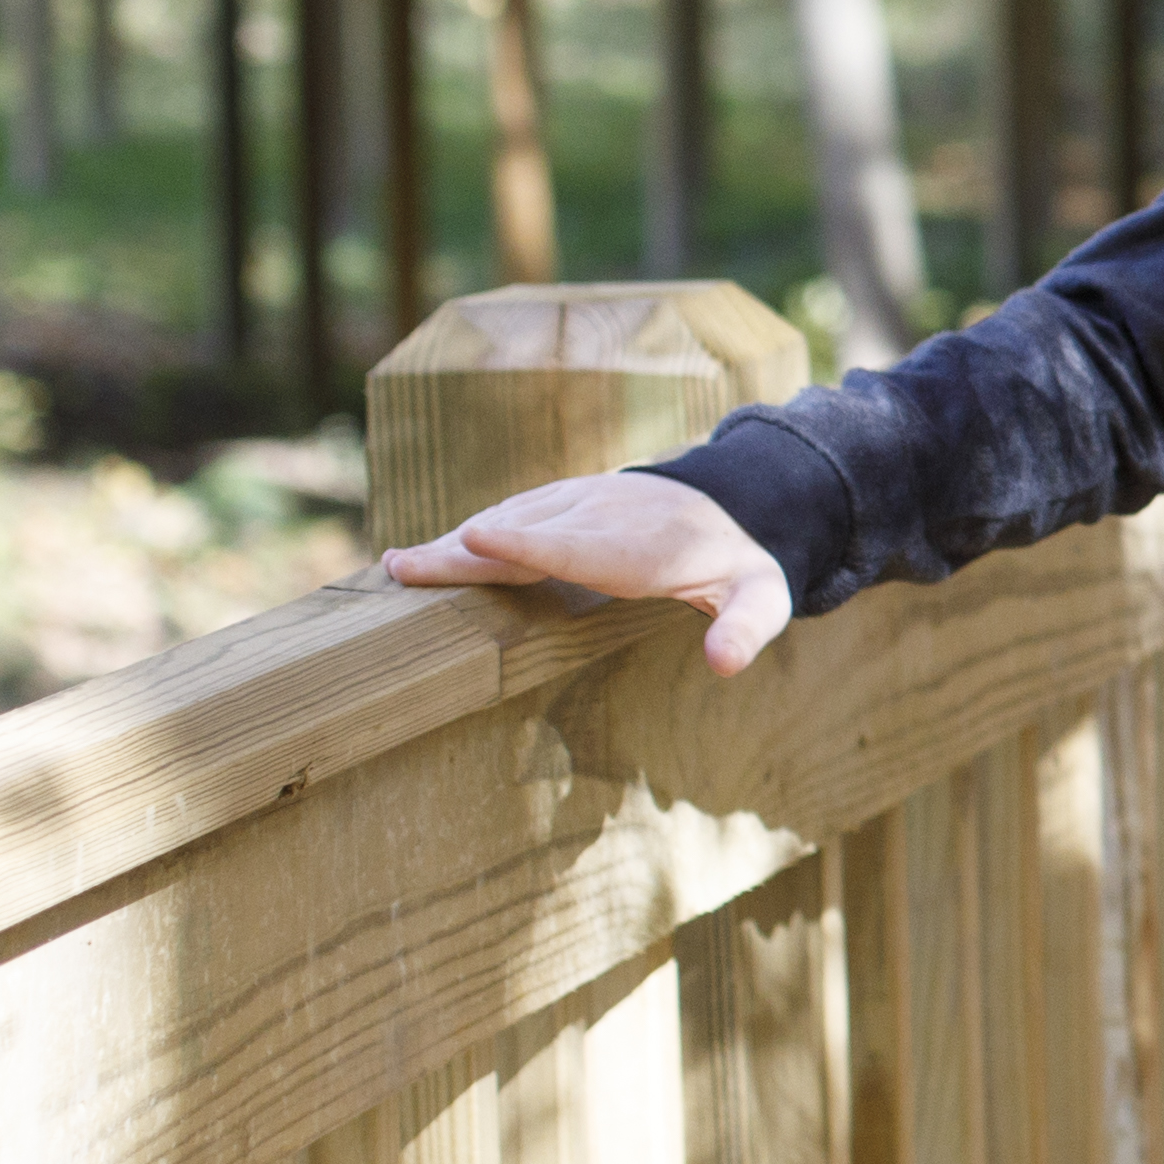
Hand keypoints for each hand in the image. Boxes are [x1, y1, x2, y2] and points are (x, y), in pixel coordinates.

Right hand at [377, 469, 792, 669]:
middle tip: (401, 568)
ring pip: (510, 521)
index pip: (574, 546)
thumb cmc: (746, 565)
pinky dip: (472, 534)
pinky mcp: (566, 500)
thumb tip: (725, 663)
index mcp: (642, 546)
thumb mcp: (763, 599)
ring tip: (400, 567)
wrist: (740, 500)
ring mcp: (580, 502)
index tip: (474, 540)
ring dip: (456, 544)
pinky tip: (436, 554)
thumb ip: (745, 628)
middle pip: (524, 534)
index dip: (525, 544)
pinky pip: (514, 516)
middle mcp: (602, 516)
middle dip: (464, 550)